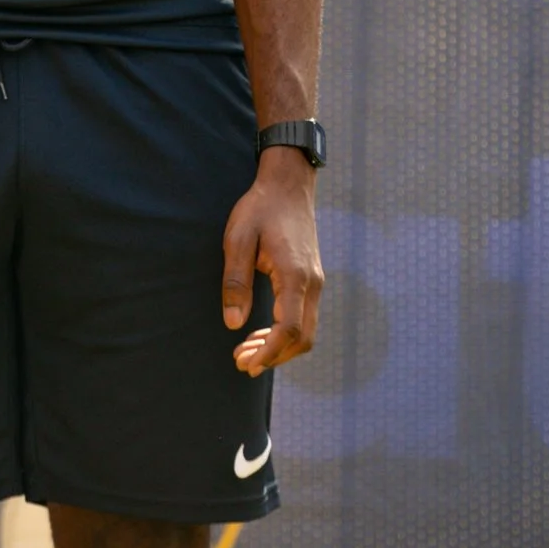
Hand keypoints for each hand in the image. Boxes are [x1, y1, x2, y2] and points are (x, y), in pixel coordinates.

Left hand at [221, 146, 322, 375]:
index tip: (247, 363)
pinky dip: (285, 333)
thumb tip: (233, 323)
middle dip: (273, 356)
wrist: (288, 185)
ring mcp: (315, 282)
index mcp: (295, 275)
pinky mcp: (311, 279)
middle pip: (304, 338)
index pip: (291, 329)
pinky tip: (261, 332)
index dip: (270, 352)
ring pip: (307, 331)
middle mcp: (311, 283)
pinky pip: (304, 317)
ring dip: (279, 347)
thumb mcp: (238, 240)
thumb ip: (235, 282)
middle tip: (240, 361)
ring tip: (245, 350)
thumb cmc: (260, 209)